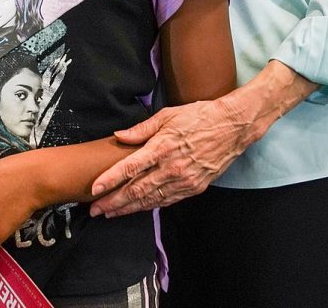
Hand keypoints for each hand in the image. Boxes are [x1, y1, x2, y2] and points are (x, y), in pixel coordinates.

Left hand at [88, 99, 251, 217]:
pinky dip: (150, 206)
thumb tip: (119, 135)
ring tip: (110, 213)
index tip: (95, 189)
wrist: (232, 127)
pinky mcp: (194, 187)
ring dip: (128, 208)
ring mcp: (184, 180)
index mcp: (162, 147)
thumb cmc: (199, 117)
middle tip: (95, 209)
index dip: (111, 179)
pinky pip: (167, 200)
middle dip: (113, 201)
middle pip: (137, 190)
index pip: (131, 168)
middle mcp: (172, 167)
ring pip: (150, 199)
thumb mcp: (167, 115)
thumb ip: (141, 129)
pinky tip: (137, 209)